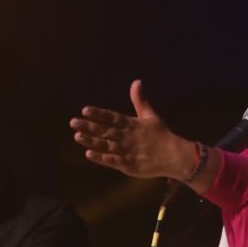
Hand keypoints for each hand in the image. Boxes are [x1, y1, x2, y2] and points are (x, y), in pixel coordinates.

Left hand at [72, 80, 199, 179]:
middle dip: (88, 126)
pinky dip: (101, 158)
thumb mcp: (150, 115)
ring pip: (106, 145)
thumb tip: (136, 81)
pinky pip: (113, 160)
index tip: (85, 110)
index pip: (112, 117)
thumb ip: (139, 100)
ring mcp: (128, 151)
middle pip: (105, 130)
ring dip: (91, 141)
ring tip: (77, 136)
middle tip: (73, 122)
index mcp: (132, 123)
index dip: (98, 113)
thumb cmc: (160, 135)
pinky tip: (88, 153)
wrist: (174, 156)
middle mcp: (128, 136)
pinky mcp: (129, 165)